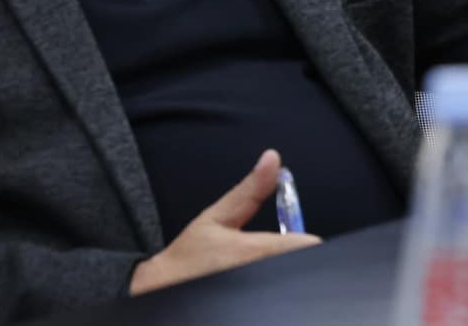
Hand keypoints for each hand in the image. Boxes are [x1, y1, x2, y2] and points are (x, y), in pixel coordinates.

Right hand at [129, 150, 319, 294]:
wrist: (160, 290)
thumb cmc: (186, 258)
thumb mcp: (215, 218)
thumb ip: (249, 191)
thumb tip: (272, 160)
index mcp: (255, 252)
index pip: (307, 245)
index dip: (308, 240)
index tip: (300, 238)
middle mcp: (260, 278)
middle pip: (304, 265)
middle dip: (298, 256)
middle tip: (281, 253)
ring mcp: (257, 298)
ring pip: (290, 282)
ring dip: (288, 274)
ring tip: (268, 269)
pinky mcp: (255, 307)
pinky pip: (276, 297)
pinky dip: (277, 288)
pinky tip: (262, 285)